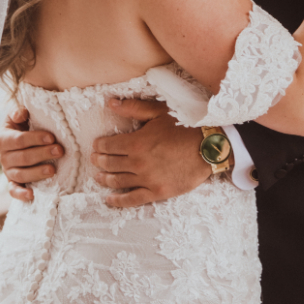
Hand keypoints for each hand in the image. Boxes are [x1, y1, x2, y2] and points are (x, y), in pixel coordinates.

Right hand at [0, 107, 63, 202]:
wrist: (19, 141)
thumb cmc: (23, 126)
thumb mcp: (19, 116)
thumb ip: (18, 112)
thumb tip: (21, 113)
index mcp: (3, 139)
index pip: (19, 140)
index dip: (35, 139)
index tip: (52, 137)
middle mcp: (3, 157)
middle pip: (22, 157)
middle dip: (42, 154)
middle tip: (60, 151)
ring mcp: (7, 171)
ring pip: (20, 175)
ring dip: (37, 173)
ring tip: (53, 170)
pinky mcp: (12, 183)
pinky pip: (13, 191)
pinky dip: (20, 194)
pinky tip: (32, 195)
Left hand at [92, 98, 211, 208]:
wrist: (210, 147)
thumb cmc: (186, 126)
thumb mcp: (159, 112)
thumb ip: (133, 108)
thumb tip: (111, 103)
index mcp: (136, 142)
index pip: (108, 146)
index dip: (99, 145)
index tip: (97, 145)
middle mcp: (138, 163)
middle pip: (110, 164)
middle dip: (99, 161)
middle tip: (94, 159)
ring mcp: (147, 180)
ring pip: (118, 181)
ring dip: (104, 179)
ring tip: (97, 177)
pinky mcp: (157, 192)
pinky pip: (133, 199)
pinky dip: (118, 201)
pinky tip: (109, 199)